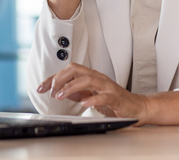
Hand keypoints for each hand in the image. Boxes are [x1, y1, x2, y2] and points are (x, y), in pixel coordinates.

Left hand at [36, 63, 178, 125]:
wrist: (137, 107)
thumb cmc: (115, 101)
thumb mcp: (90, 95)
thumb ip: (77, 92)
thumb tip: (60, 90)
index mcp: (91, 76)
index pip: (69, 71)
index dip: (53, 78)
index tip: (41, 87)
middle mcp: (98, 78)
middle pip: (76, 70)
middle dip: (60, 78)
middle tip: (49, 90)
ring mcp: (107, 86)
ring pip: (87, 80)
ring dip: (71, 87)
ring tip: (60, 95)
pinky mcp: (115, 97)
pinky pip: (103, 96)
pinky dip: (92, 99)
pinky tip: (84, 103)